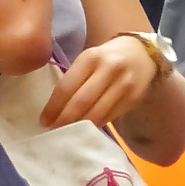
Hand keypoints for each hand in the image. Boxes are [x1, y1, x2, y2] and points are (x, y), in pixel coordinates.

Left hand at [40, 38, 157, 129]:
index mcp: (90, 57)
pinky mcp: (134, 98)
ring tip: (68, 132)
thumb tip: (55, 109)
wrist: (140, 53)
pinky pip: (110, 116)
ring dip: (80, 126)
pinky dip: (96, 124)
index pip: (67, 87)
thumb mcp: (88, 59)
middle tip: (53, 130)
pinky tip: (87, 128)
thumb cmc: (106, 58)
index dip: (53, 107)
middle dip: (64, 120)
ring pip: (97, 113)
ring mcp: (124, 84)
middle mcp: (108, 69)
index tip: (44, 121)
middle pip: (81, 102)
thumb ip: (74, 79)